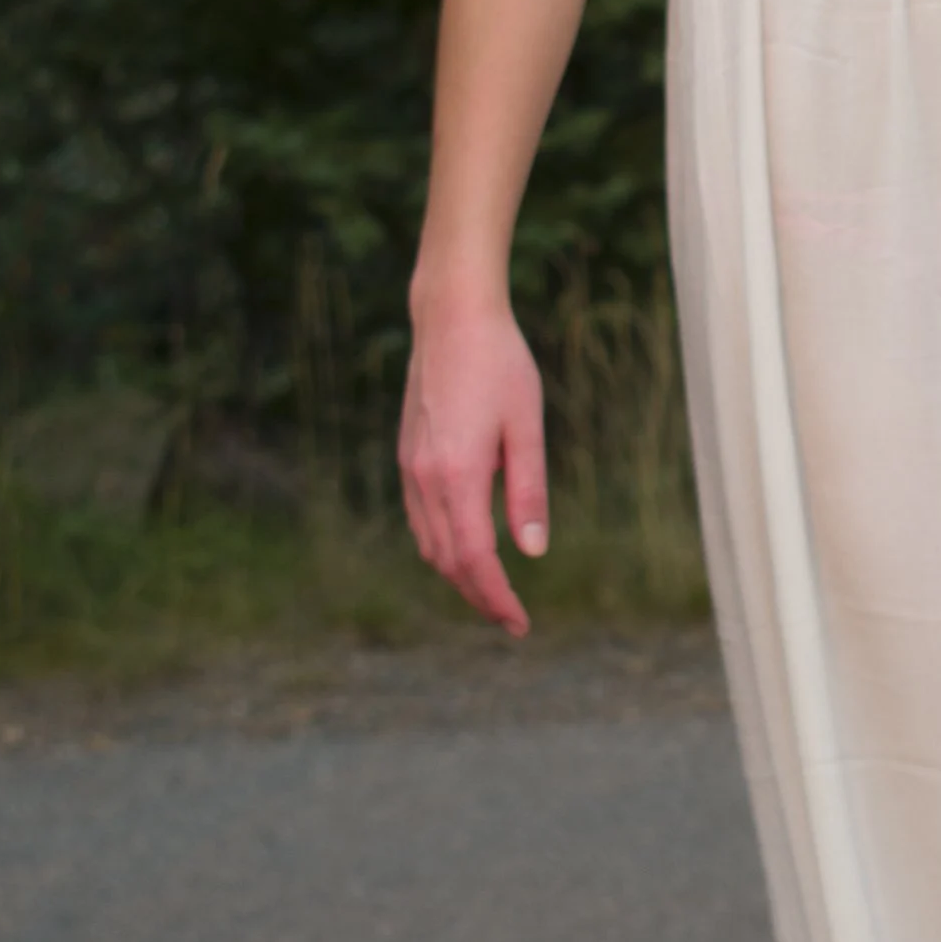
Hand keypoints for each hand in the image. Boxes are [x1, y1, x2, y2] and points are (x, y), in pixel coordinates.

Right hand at [399, 295, 549, 635]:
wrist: (451, 316)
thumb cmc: (500, 363)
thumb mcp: (527, 426)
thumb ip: (528, 491)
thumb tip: (533, 552)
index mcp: (457, 475)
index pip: (474, 559)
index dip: (496, 598)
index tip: (519, 625)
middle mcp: (424, 478)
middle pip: (447, 561)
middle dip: (479, 595)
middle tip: (512, 618)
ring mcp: (409, 467)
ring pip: (429, 543)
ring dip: (459, 573)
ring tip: (494, 589)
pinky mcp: (407, 455)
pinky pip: (420, 519)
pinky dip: (442, 545)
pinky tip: (467, 546)